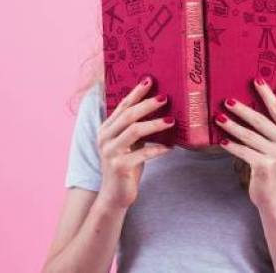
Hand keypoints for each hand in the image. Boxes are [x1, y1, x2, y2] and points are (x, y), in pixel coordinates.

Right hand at [97, 77, 173, 208]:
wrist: (115, 195)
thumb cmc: (127, 165)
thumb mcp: (131, 143)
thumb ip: (137, 127)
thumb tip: (160, 107)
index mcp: (106, 129)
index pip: (122, 106)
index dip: (136, 92)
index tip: (149, 80)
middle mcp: (104, 138)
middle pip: (128, 115)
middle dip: (147, 104)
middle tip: (165, 97)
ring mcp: (110, 152)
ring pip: (134, 131)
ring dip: (155, 124)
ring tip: (171, 120)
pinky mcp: (119, 166)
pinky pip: (142, 154)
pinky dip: (157, 150)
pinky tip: (170, 148)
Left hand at [216, 78, 275, 211]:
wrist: (275, 196)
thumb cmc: (273, 167)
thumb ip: (272, 130)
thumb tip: (247, 108)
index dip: (267, 94)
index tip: (256, 79)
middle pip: (261, 120)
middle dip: (242, 109)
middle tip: (227, 100)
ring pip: (249, 135)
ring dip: (232, 126)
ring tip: (219, 118)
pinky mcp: (265, 166)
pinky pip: (244, 151)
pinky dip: (232, 146)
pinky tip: (222, 141)